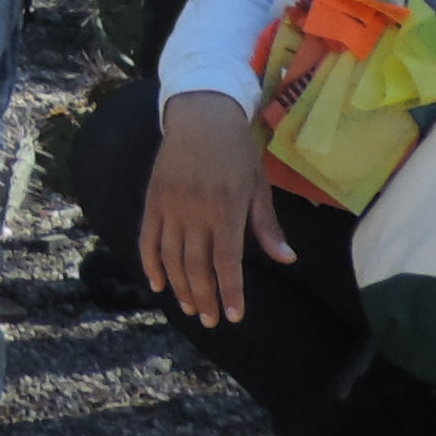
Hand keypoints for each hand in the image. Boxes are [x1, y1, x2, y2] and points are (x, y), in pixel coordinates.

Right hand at [139, 92, 292, 327]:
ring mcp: (171, 205)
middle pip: (197, 266)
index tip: (233, 316)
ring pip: (171, 257)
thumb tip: (287, 259)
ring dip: (180, 286)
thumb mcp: (257, 186)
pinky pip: (148, 238)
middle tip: (209, 321)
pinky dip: (150, 263)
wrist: (201, 115)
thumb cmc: (236, 151)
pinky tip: (158, 284)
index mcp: (226, 209)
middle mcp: (196, 211)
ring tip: (189, 308)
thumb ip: (267, 226)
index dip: (230, 292)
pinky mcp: (154, 199)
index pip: (227, 261)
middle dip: (204, 297)